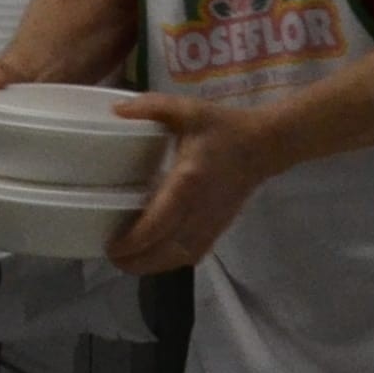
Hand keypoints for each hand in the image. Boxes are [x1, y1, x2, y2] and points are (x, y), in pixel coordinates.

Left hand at [104, 96, 278, 275]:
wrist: (262, 145)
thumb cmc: (222, 127)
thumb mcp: (186, 109)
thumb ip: (150, 106)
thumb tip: (114, 111)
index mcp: (187, 181)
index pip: (158, 222)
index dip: (133, 240)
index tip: (111, 244)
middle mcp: (199, 209)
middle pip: (164, 250)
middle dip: (135, 261)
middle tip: (111, 255)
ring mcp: (211, 223)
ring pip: (178, 258)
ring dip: (151, 266)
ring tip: (127, 261)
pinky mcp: (218, 229)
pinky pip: (192, 255)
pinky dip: (169, 262)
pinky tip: (153, 258)